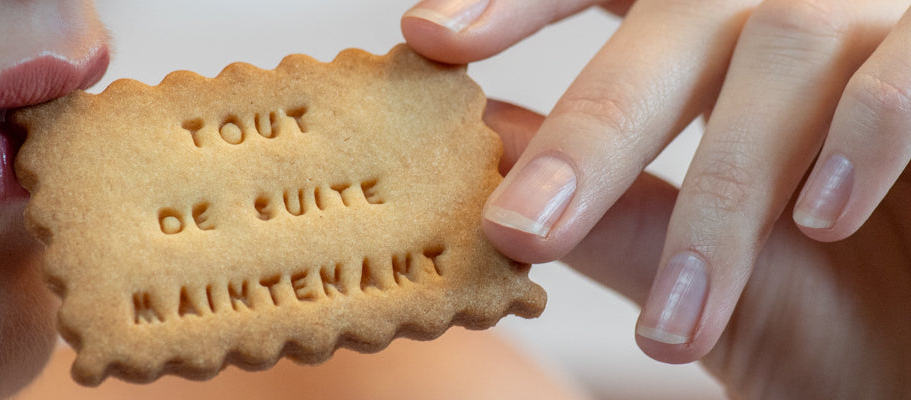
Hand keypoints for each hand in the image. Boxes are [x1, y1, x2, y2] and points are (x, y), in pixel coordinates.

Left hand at [403, 0, 910, 367]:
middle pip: (677, 19)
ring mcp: (876, 17)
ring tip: (674, 322)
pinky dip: (861, 137)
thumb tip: (490, 157)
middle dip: (594, 128)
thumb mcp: (706, 262)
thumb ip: (614, 209)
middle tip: (522, 227)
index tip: (428, 36)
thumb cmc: (840, 300)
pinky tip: (821, 217)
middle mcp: (787, 6)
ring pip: (782, 48)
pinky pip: (901, 71)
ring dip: (723, 191)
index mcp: (716, 38)